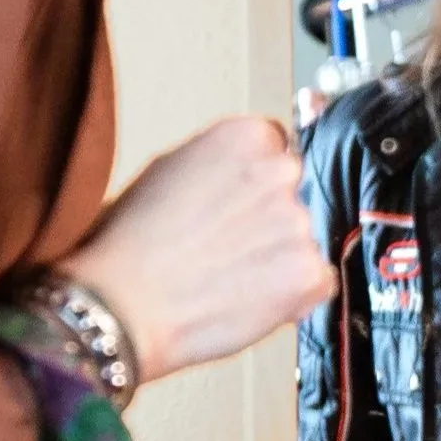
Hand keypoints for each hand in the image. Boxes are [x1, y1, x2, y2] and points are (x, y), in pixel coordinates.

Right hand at [63, 114, 332, 384]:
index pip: (276, 151)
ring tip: (226, 280)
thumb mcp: (167, 169)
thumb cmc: (129, 241)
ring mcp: (299, 224)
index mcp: (246, 136)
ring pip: (303, 242)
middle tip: (225, 250)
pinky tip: (247, 301)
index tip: (234, 207)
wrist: (123, 305)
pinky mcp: (310, 275)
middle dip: (268, 222)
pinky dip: (292, 298)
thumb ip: (219, 163)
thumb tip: (241, 174)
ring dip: (278, 261)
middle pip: (293, 196)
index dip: (252, 186)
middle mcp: (281, 172)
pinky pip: (317, 284)